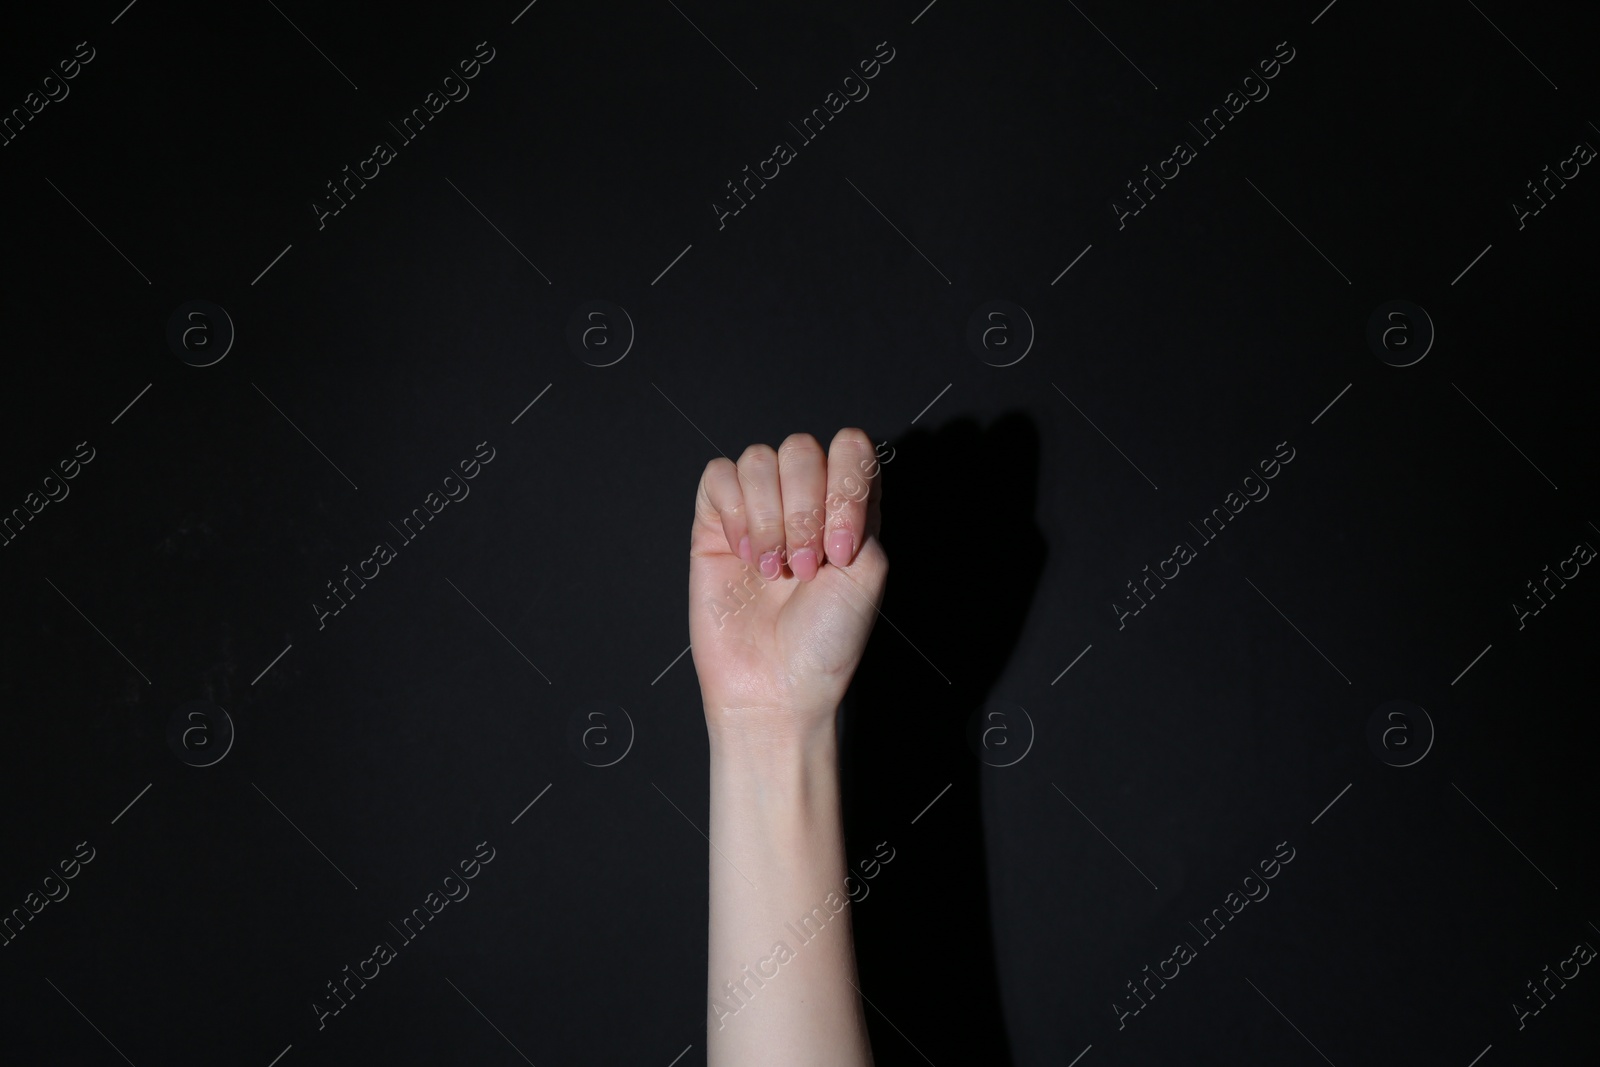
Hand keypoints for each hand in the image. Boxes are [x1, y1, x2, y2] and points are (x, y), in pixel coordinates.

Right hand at [689, 428, 887, 739]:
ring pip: (759, 459)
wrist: (775, 686)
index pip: (851, 447)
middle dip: (804, 511)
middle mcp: (803, 500)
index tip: (842, 548)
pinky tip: (745, 555)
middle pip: (801, 449)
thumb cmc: (825, 642)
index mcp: (848, 506)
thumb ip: (860, 507)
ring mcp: (757, 509)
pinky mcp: (714, 524)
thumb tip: (826, 470)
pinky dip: (734, 513)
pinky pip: (719, 476)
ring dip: (770, 518)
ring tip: (774, 570)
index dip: (845, 485)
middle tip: (805, 569)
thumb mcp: (868, 571)